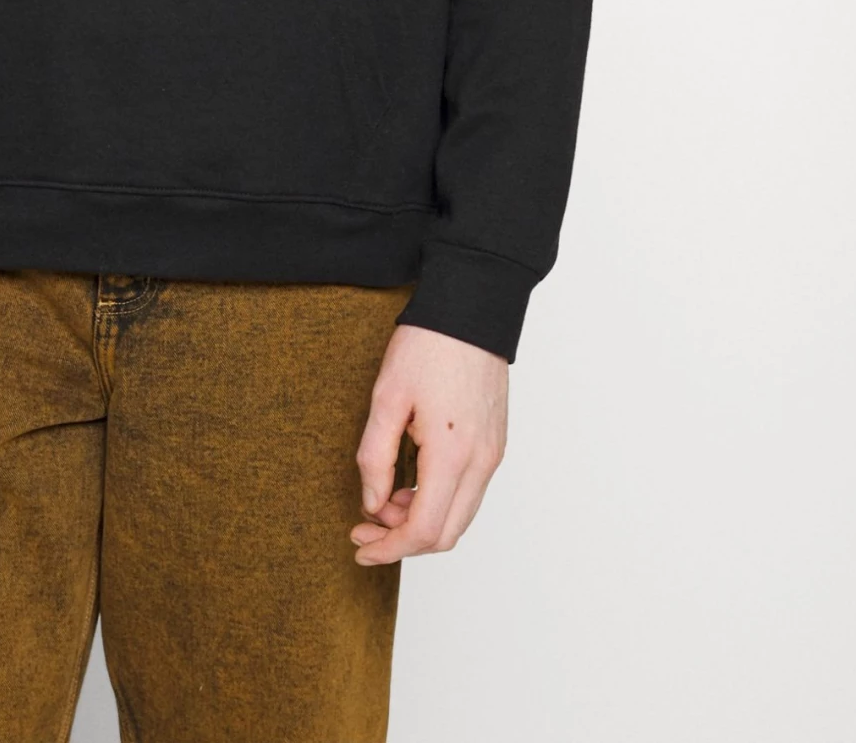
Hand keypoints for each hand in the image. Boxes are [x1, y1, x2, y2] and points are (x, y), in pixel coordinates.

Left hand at [350, 324, 507, 561]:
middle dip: (402, 541)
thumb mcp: (386, 397)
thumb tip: (372, 502)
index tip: (360, 545)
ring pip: (460, 516)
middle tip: (365, 526)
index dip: (389, 548)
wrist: (471, 308)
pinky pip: (469, 492)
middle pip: (446, 534)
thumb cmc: (428, 345)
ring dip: (420, 520)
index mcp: (453, 455)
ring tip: (384, 498)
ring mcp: (493, 454)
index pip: (424, 530)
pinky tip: (410, 482)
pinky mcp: (495, 442)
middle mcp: (481, 463)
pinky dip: (439, 501)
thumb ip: (376, 456)